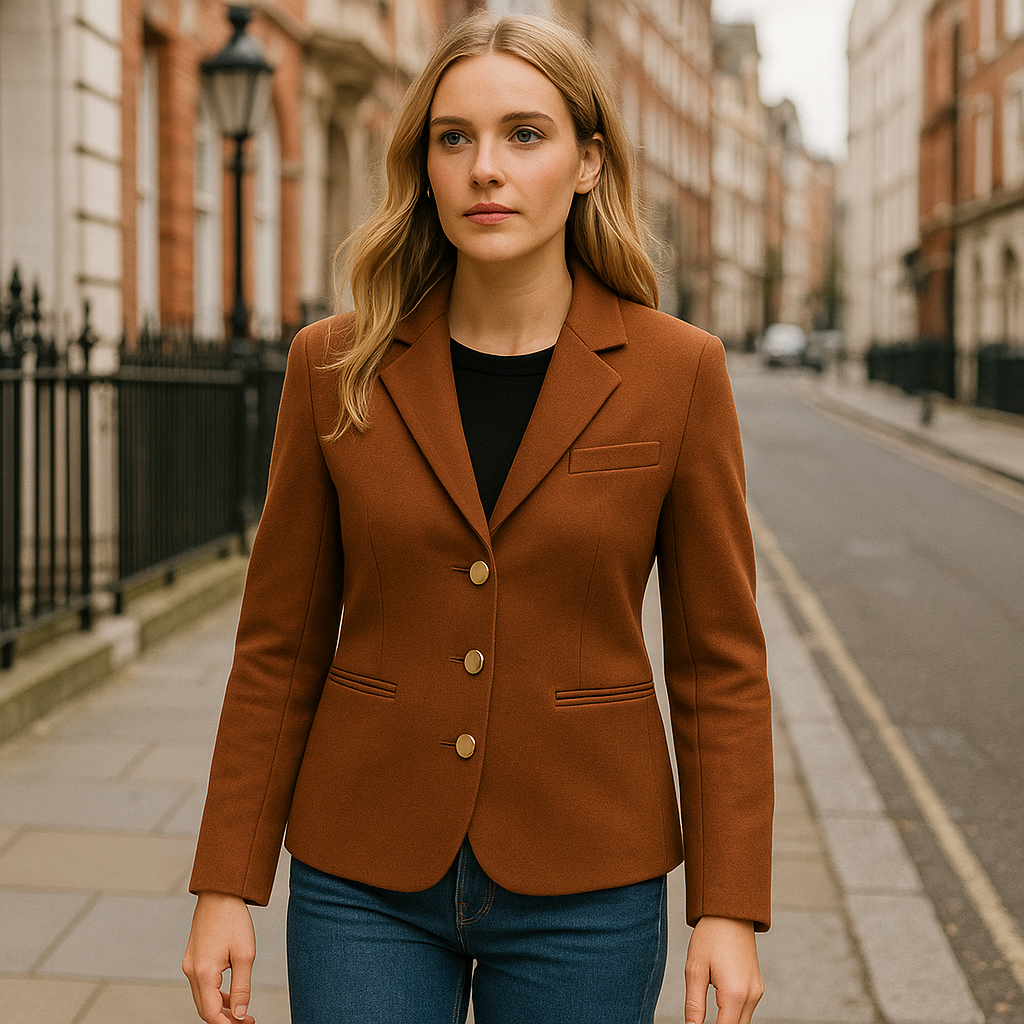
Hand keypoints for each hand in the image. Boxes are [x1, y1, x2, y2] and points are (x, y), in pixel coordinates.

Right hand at [182, 891, 257, 1022]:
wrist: (220, 893)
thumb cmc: (233, 919)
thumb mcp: (245, 954)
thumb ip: (242, 987)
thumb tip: (240, 1013)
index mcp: (203, 973)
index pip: (211, 1013)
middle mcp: (191, 971)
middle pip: (204, 1008)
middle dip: (224, 1019)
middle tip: (246, 1021)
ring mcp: (190, 964)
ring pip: (203, 997)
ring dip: (220, 1007)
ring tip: (242, 1010)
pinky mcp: (193, 958)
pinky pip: (202, 984)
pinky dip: (216, 993)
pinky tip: (232, 993)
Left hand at [683, 916, 763, 1023]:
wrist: (730, 912)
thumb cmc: (710, 936)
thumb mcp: (695, 969)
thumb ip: (694, 1005)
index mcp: (735, 994)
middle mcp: (751, 996)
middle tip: (699, 1021)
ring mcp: (757, 991)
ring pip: (743, 1021)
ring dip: (727, 1021)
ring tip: (708, 1014)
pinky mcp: (757, 986)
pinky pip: (746, 1009)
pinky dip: (733, 1013)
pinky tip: (719, 1005)